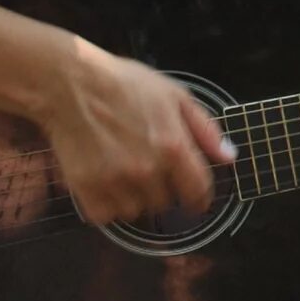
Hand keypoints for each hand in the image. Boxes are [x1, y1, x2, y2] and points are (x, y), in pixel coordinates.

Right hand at [39, 39, 234, 225]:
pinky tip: (105, 180)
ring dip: (134, 197)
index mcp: (173, 147)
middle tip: (146, 164)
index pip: (198, 192)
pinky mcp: (87, 191)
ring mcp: (116, 183)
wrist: (70, 84)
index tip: (193, 197)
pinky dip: (107, 204)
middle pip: (165, 202)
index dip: (198, 197)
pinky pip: (107, 217)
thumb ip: (205, 129)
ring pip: (137, 211)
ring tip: (123, 169)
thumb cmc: (125, 84)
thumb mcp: (174, 95)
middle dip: (161, 187)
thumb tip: (229, 157)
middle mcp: (147, 170)